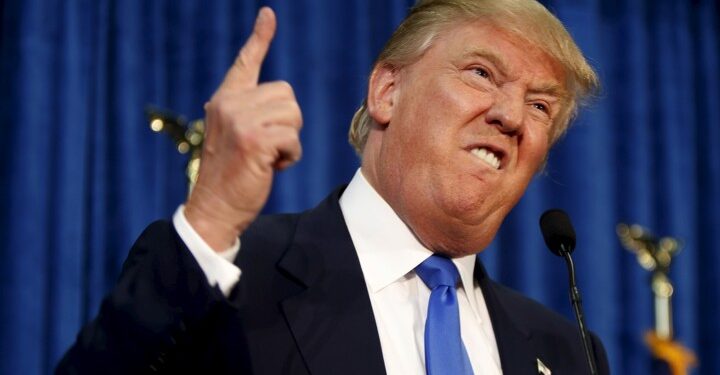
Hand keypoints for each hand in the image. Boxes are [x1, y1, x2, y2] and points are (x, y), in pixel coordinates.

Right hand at [184, 7, 301, 250]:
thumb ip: (251, 115)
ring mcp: (240, 120)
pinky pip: (293, 139)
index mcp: (225, 100)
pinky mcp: (253, 140)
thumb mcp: (237, 137)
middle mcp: (229, 104)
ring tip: (266, 157)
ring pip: (293, 116)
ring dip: (289, 141)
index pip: (246, 62)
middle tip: (267, 146)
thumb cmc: (232, 175)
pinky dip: (290, 157)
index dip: (259, 38)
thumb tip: (282, 104)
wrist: (214, 207)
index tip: (268, 15)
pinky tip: (271, 167)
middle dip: (287, 124)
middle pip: (287, 96)